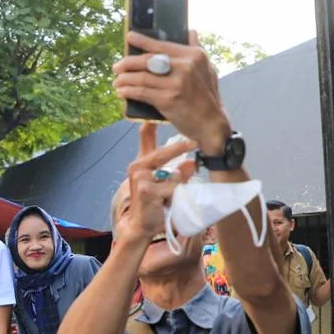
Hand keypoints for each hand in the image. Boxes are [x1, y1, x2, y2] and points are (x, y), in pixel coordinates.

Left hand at [113, 30, 230, 154]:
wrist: (211, 123)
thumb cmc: (207, 96)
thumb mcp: (208, 68)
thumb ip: (197, 49)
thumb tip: (190, 31)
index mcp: (193, 55)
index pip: (162, 45)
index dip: (142, 41)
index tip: (128, 37)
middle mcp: (185, 67)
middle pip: (147, 60)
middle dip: (127, 63)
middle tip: (117, 67)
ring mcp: (176, 83)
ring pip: (142, 77)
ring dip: (124, 79)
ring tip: (116, 82)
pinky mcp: (168, 100)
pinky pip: (142, 92)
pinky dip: (128, 91)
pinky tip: (121, 92)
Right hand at [118, 123, 196, 243]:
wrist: (142, 225)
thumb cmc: (154, 203)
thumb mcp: (166, 184)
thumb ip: (178, 171)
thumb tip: (191, 163)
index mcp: (142, 161)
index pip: (145, 135)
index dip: (152, 121)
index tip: (162, 108)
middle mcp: (137, 166)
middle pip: (163, 152)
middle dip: (181, 147)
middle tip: (195, 141)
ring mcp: (140, 177)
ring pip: (172, 174)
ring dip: (178, 185)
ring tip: (170, 196)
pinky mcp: (145, 188)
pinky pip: (171, 186)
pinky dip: (175, 194)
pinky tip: (166, 202)